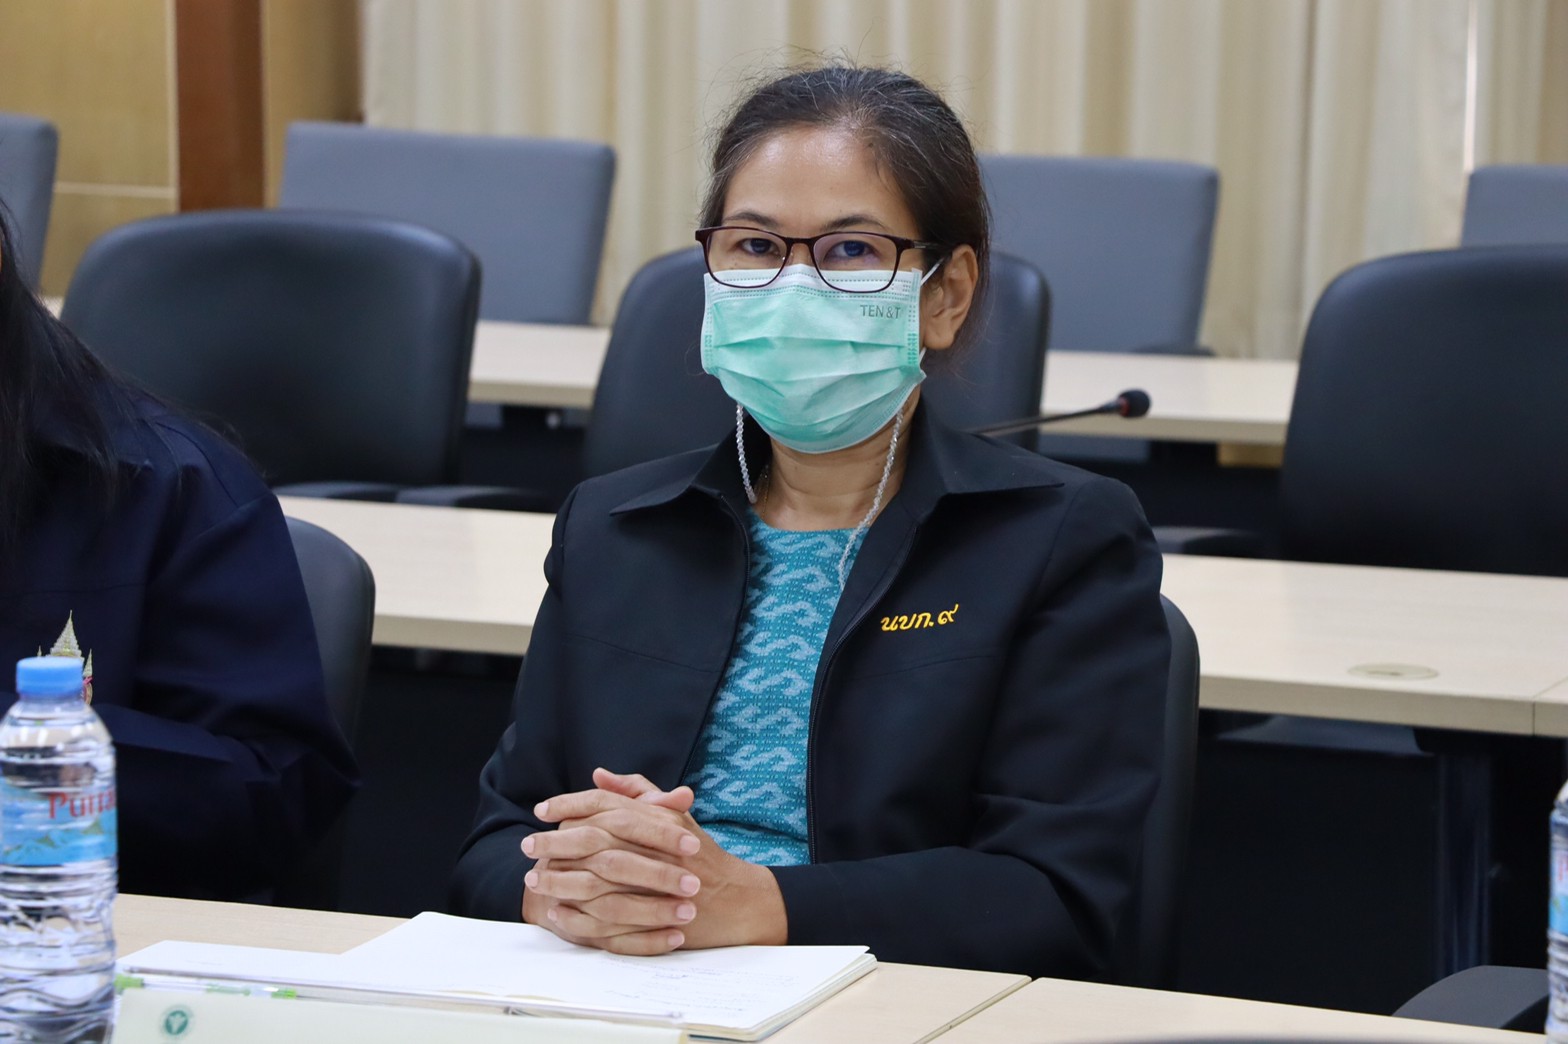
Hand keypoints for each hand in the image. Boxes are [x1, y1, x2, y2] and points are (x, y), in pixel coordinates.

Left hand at [524, 770, 786, 953]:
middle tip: (527, 847)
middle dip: (554, 843)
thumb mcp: (673, 813)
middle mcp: (651, 846)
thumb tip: (599, 774)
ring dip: (559, 881)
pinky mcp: (648, 920)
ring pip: (592, 882)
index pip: (604, 803)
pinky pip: (604, 920)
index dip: (569, 804)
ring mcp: (650, 885)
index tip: (542, 810)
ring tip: (535, 881)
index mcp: (654, 817)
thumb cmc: (698, 853)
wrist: (734, 898)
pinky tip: (558, 914)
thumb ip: (637, 792)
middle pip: (591, 840)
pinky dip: (577, 919)